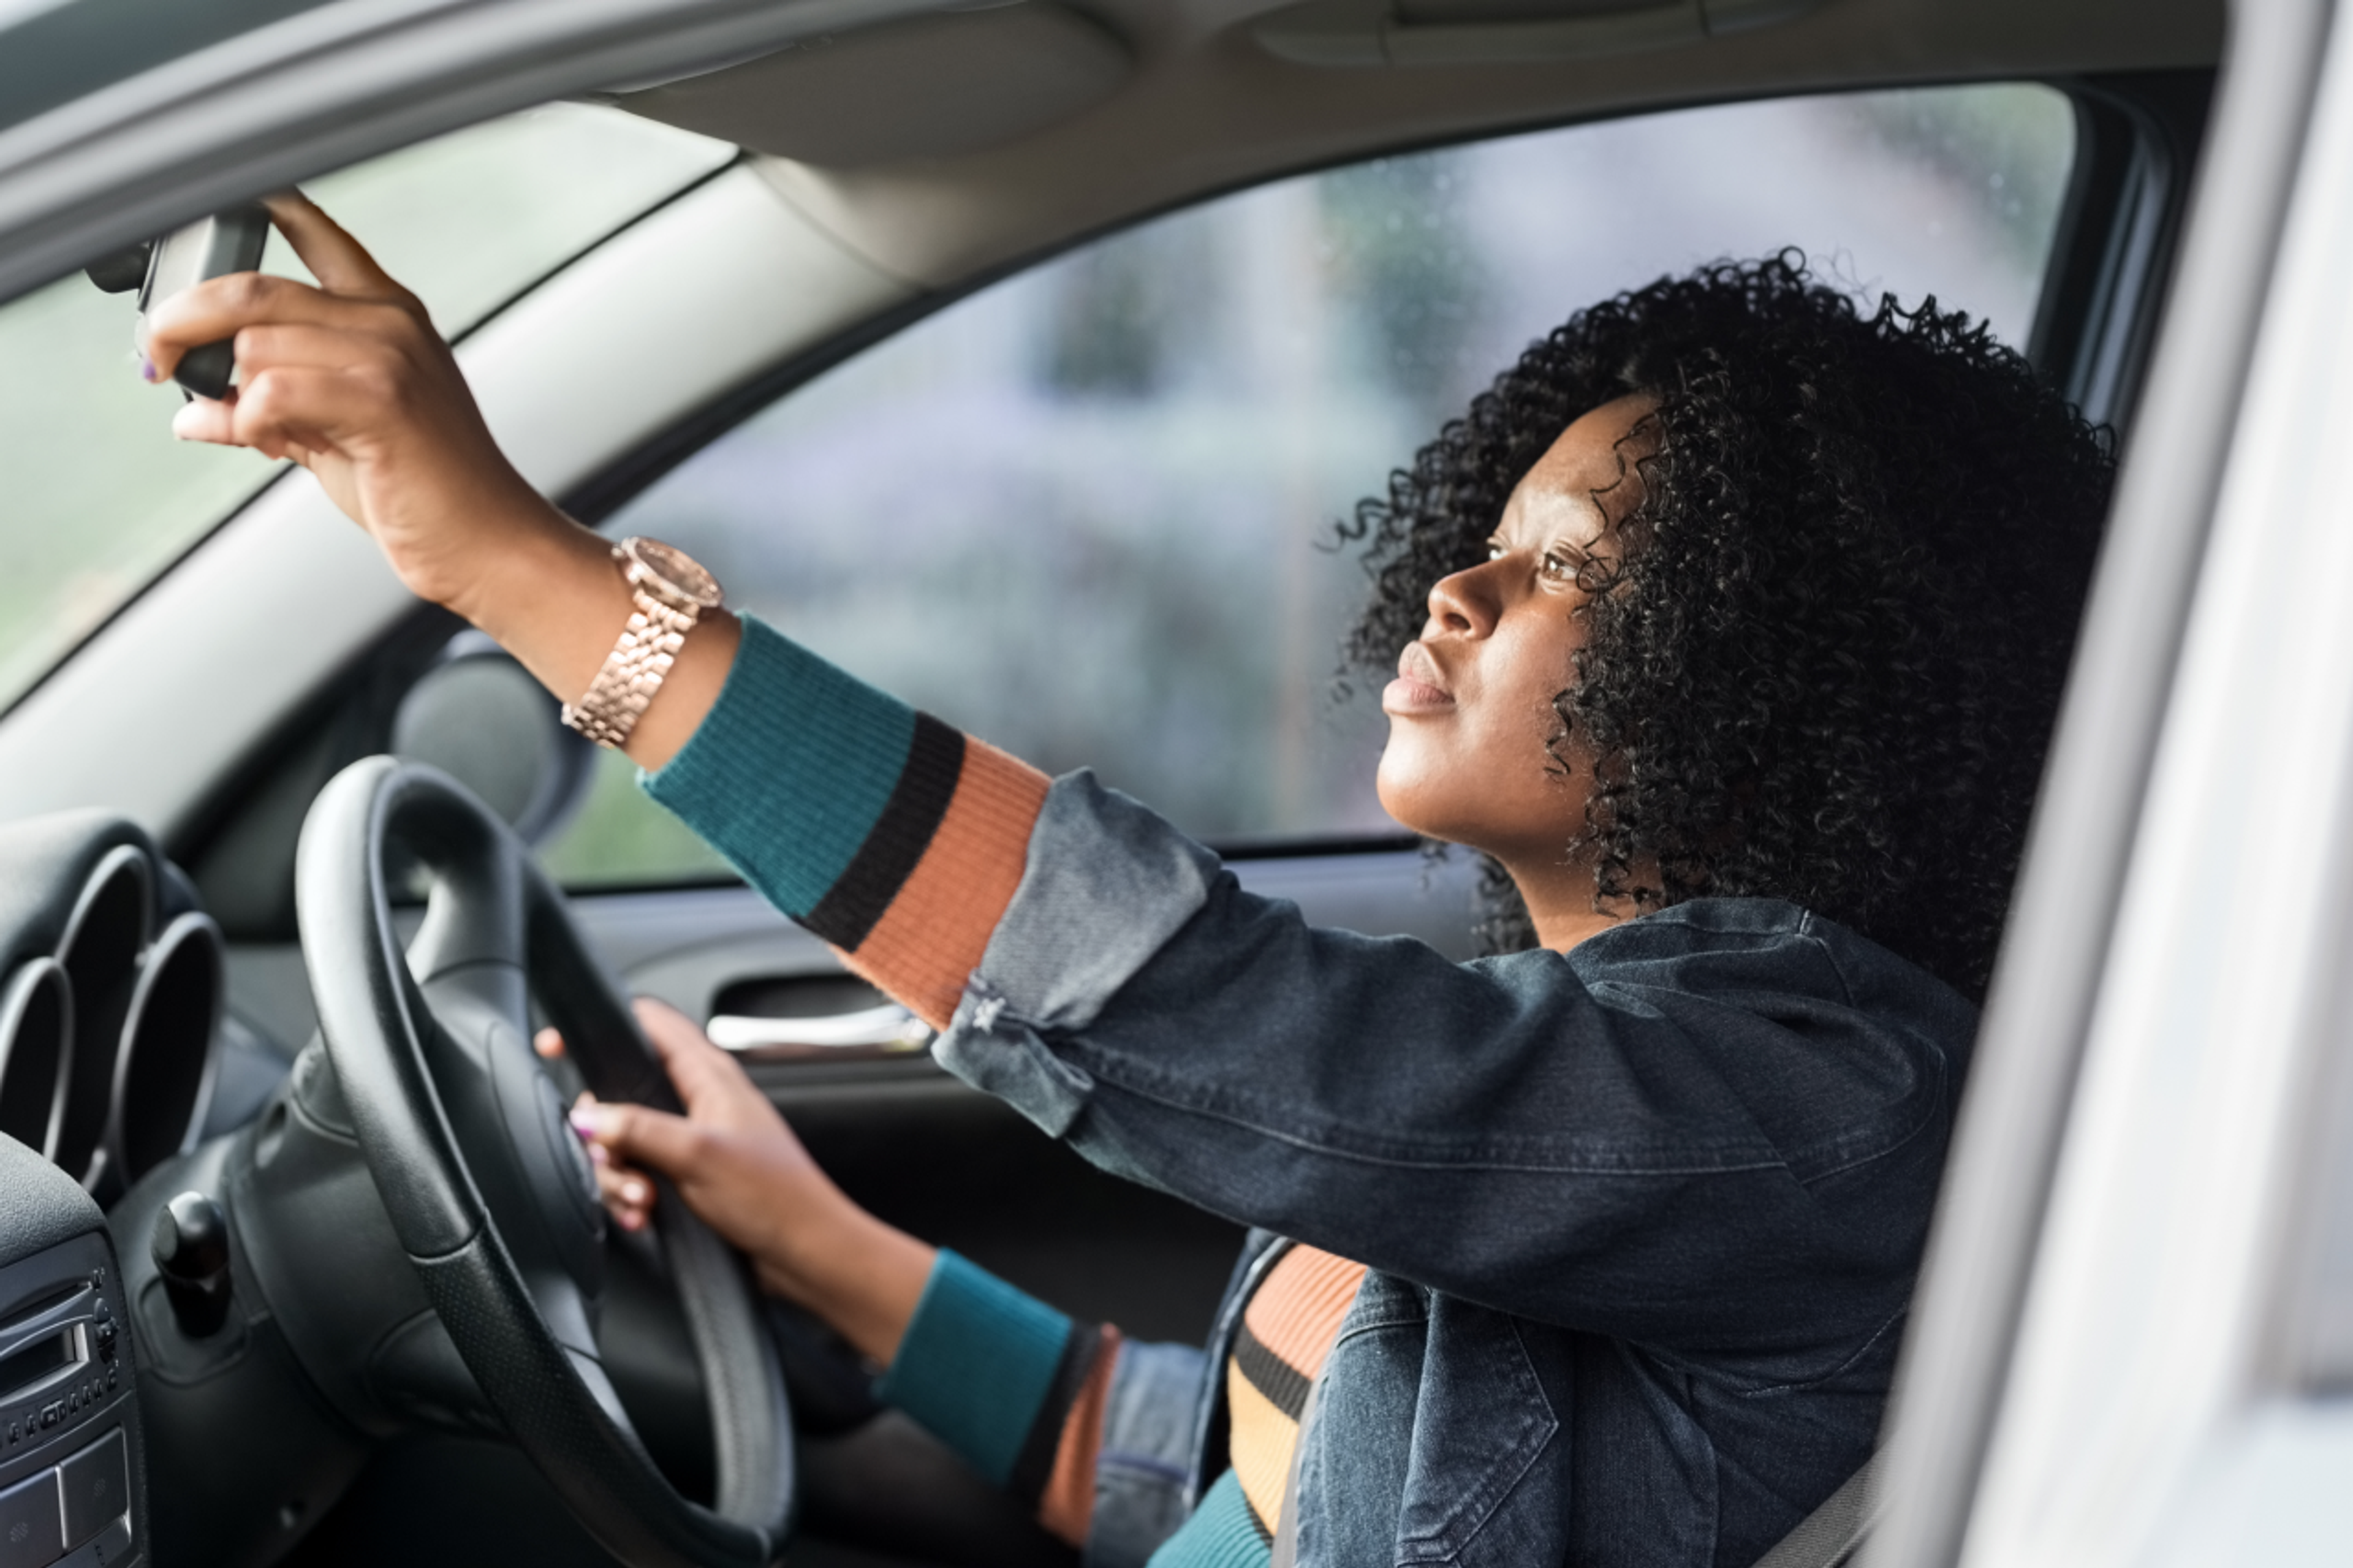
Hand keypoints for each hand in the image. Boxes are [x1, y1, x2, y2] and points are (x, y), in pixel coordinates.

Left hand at [147, 192, 574, 619]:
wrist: (486, 543)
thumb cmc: (422, 492)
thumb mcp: (331, 437)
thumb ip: (269, 405)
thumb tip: (191, 407)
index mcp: (386, 316)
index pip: (316, 235)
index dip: (263, 209)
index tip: (216, 208)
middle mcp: (388, 323)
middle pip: (252, 288)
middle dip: (183, 323)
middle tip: (160, 361)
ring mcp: (388, 356)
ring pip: (255, 345)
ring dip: (232, 395)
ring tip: (259, 432)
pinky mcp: (380, 399)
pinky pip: (272, 390)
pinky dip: (249, 423)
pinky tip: (270, 446)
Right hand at [538, 997, 934, 1362]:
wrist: (804, 1254)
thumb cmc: (775, 1198)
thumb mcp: (697, 1155)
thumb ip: (637, 1129)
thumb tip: (587, 1116)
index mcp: (708, 1076)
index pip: (647, 1025)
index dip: (600, 1028)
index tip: (556, 1049)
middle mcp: (696, 1103)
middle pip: (617, 1095)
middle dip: (603, 1135)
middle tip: (616, 1164)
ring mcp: (688, 1142)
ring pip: (621, 1144)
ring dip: (617, 1176)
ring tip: (642, 1202)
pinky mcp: (685, 1179)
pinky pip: (636, 1178)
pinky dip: (629, 1199)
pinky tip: (642, 1218)